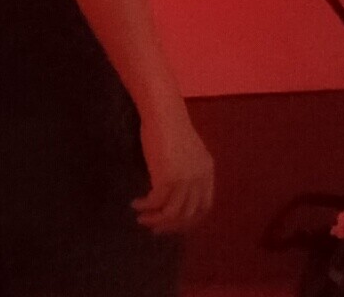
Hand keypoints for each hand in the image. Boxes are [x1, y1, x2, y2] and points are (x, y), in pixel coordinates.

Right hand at [135, 105, 215, 233]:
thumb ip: (187, 174)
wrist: (163, 115)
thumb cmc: (171, 130)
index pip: (203, 206)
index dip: (188, 220)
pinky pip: (157, 203)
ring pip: (172, 213)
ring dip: (155, 219)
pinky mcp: (168, 179)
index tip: (171, 224)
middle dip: (169, 225)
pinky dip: (145, 207)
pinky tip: (136, 203)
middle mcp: (200, 178)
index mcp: (208, 172)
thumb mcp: (186, 155)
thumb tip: (174, 197)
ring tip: (141, 218)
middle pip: (187, 214)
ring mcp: (185, 180)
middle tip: (153, 228)